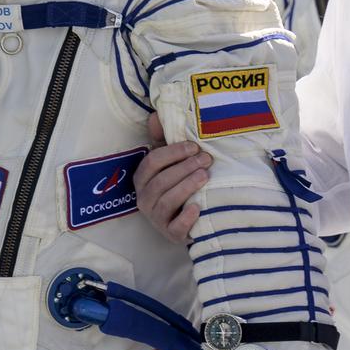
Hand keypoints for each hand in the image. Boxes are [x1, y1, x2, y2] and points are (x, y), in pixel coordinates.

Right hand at [134, 112, 211, 242]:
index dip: (173, 153)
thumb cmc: (178, 184)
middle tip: (206, 159)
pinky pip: (175, 227)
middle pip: (161, 181)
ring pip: (167, 200)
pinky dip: (186, 217)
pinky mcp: (170, 234)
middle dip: (184, 168)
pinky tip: (198, 207)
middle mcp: (144, 198)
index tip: (194, 147)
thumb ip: (162, 139)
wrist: (188, 220)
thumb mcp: (169, 161)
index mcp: (143, 178)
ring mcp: (156, 218)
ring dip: (187, 186)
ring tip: (205, 176)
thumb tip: (155, 115)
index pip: (152, 162)